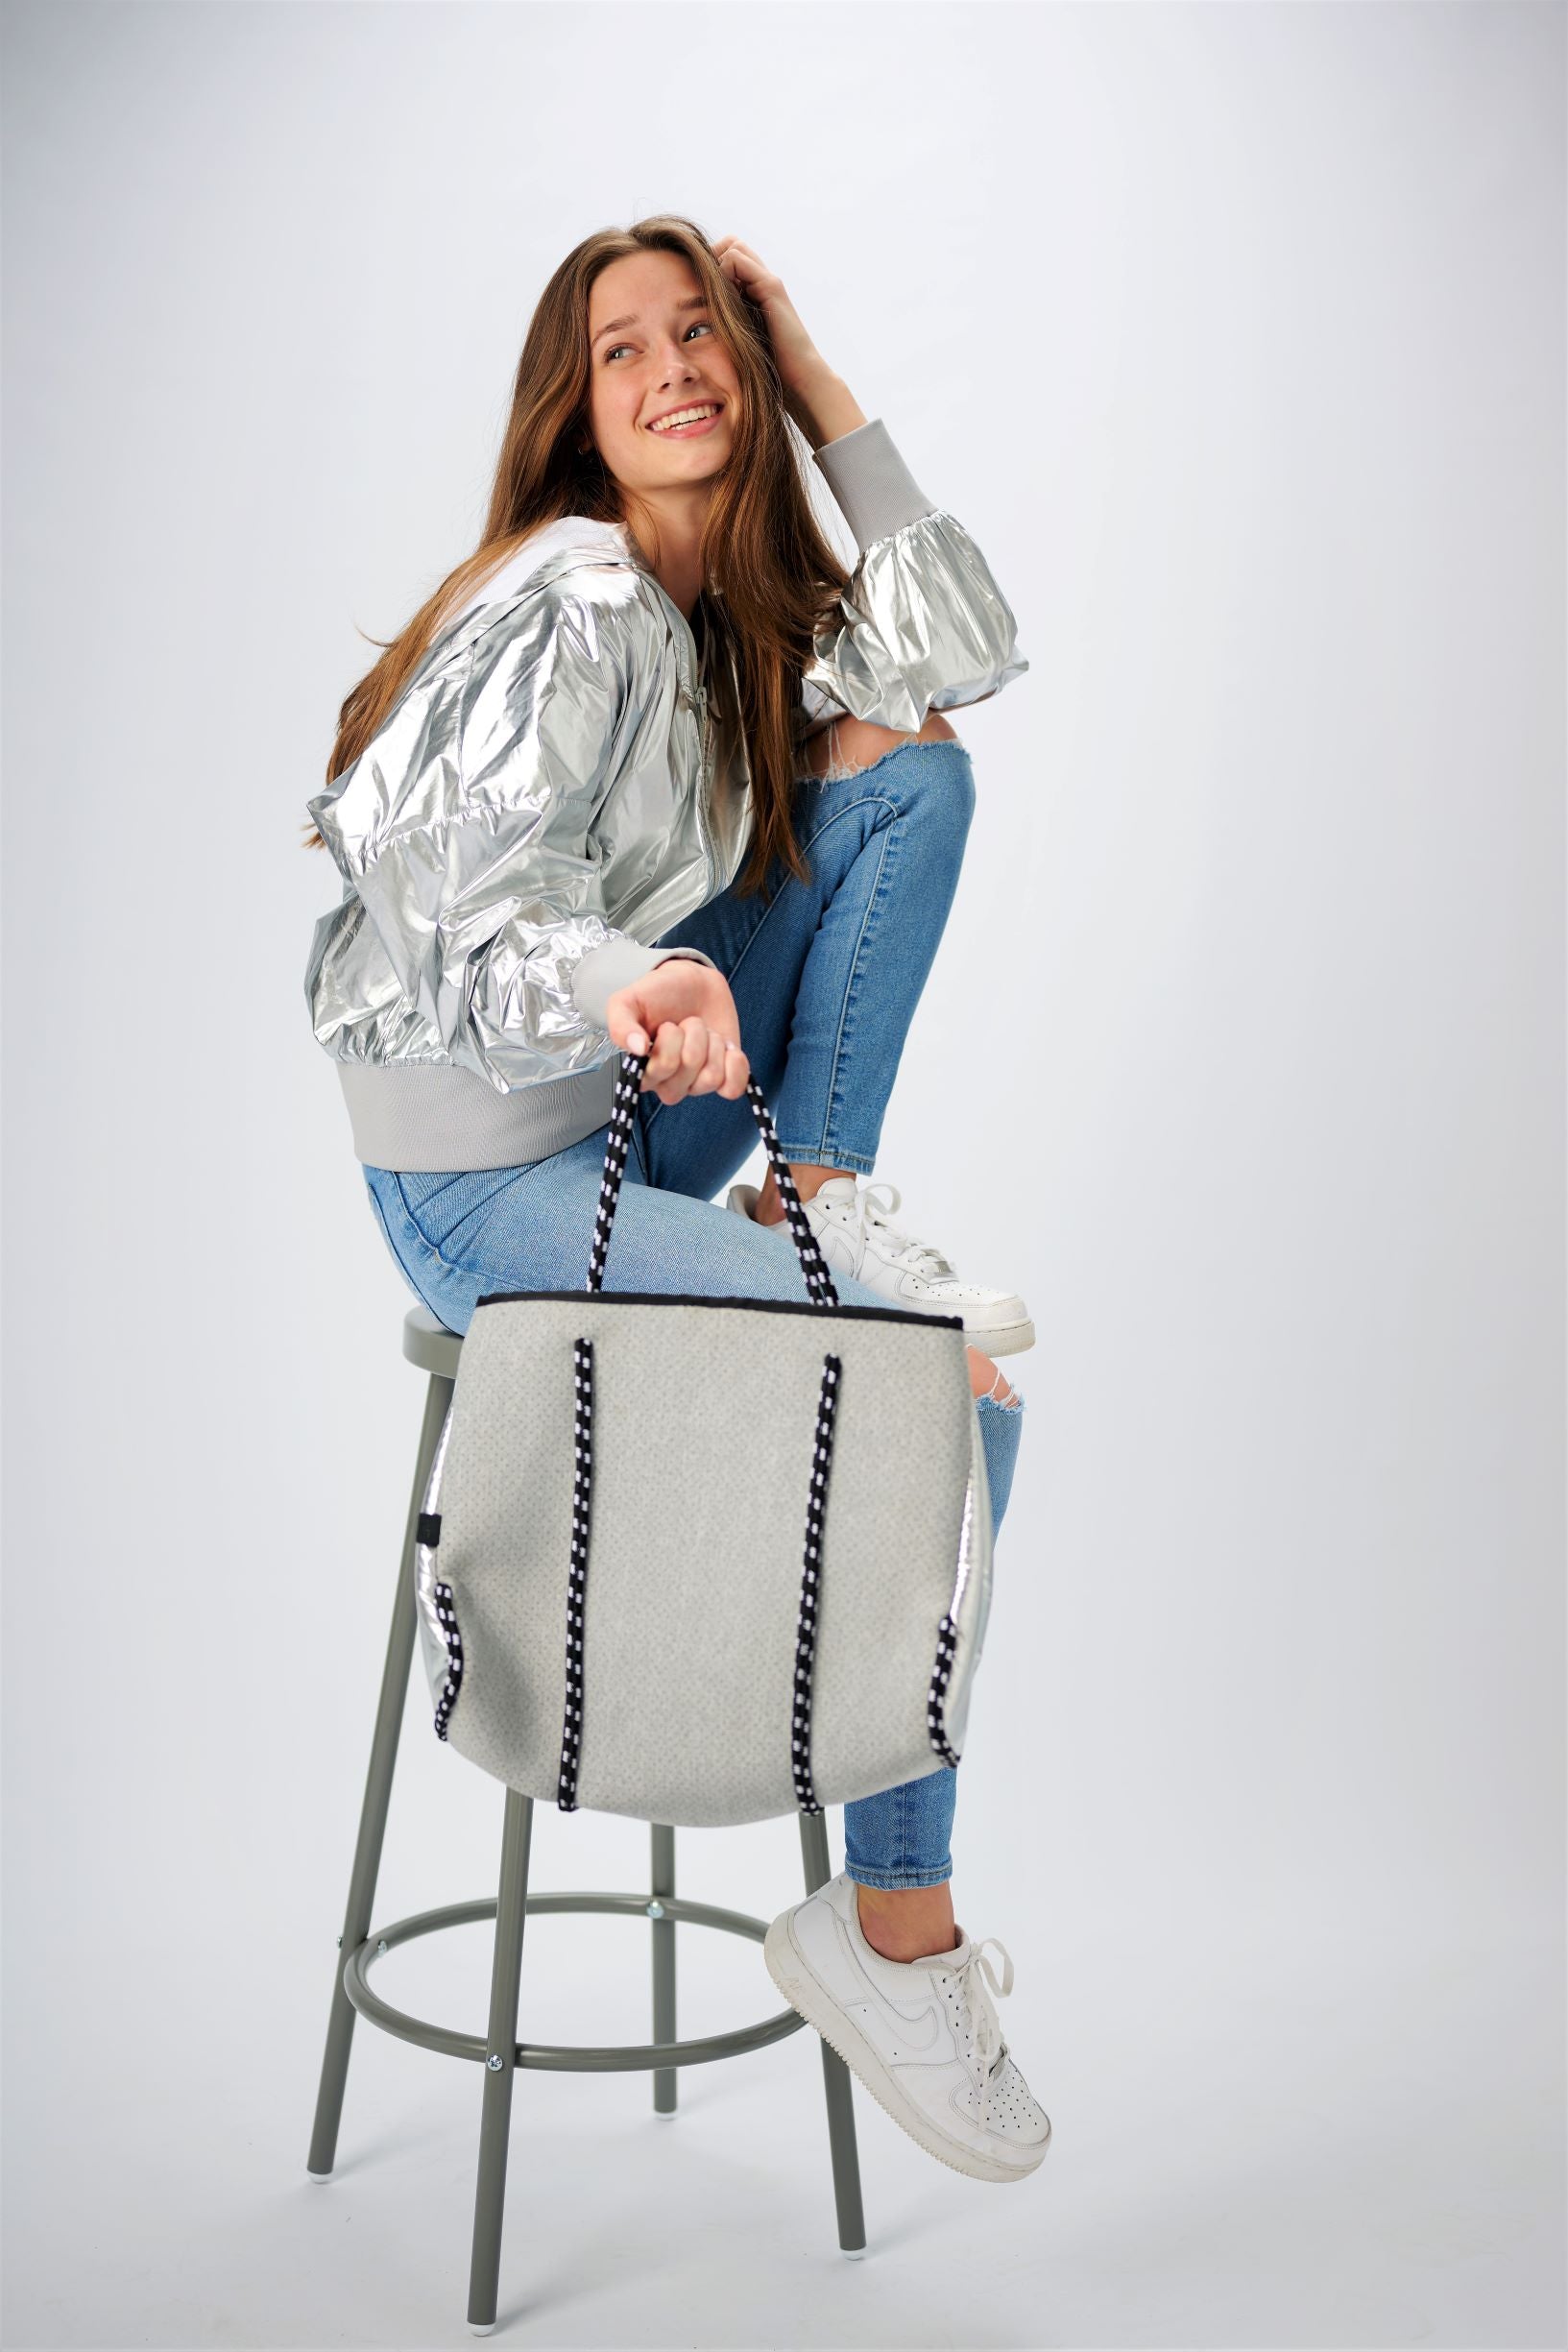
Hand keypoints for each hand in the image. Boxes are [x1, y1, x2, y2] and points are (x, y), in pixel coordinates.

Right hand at [606, 959, 750, 1105]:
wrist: (690, 983)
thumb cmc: (656, 995)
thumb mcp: (627, 1001)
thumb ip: (621, 1025)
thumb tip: (637, 1049)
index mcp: (642, 1072)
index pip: (662, 1069)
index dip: (670, 1042)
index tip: (667, 1026)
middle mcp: (668, 1083)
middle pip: (690, 1070)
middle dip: (693, 1036)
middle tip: (686, 1024)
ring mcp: (696, 1083)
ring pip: (713, 1077)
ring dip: (712, 1044)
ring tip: (703, 1032)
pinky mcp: (722, 1079)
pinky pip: (733, 1088)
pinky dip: (735, 1064)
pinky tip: (727, 1048)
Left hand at [712, 236, 842, 439]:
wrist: (799, 379)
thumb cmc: (769, 370)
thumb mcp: (738, 343)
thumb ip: (723, 326)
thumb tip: (693, 326)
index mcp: (755, 292)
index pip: (728, 256)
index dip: (711, 266)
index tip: (699, 293)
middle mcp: (762, 281)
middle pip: (731, 244)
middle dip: (711, 260)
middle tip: (701, 291)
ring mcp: (768, 281)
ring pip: (732, 247)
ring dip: (715, 267)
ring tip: (711, 299)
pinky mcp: (770, 286)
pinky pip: (736, 260)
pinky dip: (721, 273)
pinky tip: (720, 303)